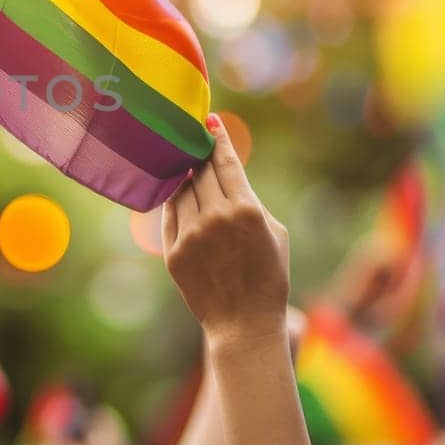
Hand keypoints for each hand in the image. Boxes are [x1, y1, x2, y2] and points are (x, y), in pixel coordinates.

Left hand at [162, 115, 289, 350]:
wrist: (243, 322)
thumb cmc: (268, 276)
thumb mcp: (274, 232)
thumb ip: (250, 199)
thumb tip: (227, 172)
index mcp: (246, 209)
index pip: (225, 162)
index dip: (217, 139)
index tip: (210, 121)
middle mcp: (215, 218)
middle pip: (201, 172)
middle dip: (200, 153)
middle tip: (196, 139)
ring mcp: (191, 234)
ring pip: (181, 190)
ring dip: (185, 176)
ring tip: (187, 166)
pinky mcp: (172, 251)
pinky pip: (169, 215)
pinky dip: (174, 201)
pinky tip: (178, 192)